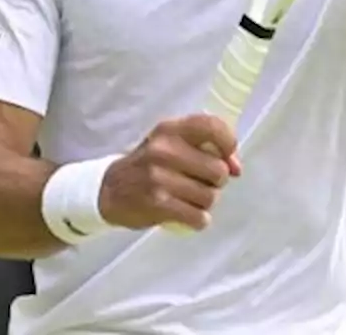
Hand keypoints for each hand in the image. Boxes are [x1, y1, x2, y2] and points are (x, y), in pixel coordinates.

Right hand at [98, 114, 241, 231]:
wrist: (109, 190)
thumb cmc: (149, 164)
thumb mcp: (170, 143)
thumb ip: (205, 147)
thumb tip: (236, 168)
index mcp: (170, 129)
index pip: (213, 126)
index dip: (229, 144)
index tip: (227, 157)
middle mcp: (165, 149)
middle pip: (218, 171)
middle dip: (216, 182)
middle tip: (200, 183)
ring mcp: (160, 177)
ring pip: (210, 197)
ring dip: (205, 202)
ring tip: (189, 199)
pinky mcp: (158, 204)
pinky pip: (198, 217)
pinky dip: (198, 220)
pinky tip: (187, 214)